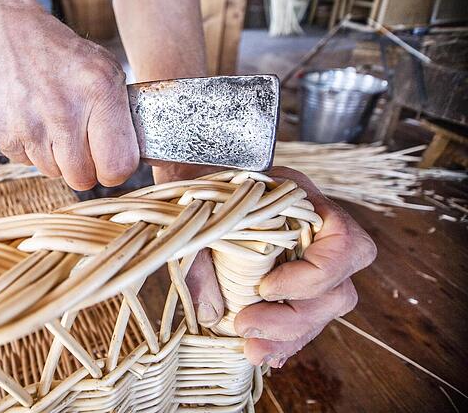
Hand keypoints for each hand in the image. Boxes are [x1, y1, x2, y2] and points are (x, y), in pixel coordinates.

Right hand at [0, 6, 137, 189]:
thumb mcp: (104, 70)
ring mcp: (31, 125)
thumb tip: (126, 158)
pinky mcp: (3, 133)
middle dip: (83, 168)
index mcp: (99, 91)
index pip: (117, 165)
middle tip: (78, 146)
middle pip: (82, 178)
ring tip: (50, 123)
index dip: (113, 170)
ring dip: (54, 156)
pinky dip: (28, 148)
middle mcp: (65, 111)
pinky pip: (24, 162)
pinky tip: (29, 119)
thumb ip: (119, 114)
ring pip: (52, 172)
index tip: (107, 162)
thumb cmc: (60, 53)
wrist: (4, 31)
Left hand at [188, 167, 376, 367]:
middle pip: (338, 291)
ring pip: (323, 311)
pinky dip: (285, 339)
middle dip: (294, 318)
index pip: (345, 245)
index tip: (265, 288)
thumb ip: (202, 257)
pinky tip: (263, 352)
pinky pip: (302, 319)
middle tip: (246, 327)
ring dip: (290, 337)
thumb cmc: (202, 191)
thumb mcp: (201, 214)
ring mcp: (308, 264)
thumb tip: (212, 313)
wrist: (193, 184)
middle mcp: (318, 236)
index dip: (313, 276)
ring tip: (252, 351)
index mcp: (305, 204)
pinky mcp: (291, 288)